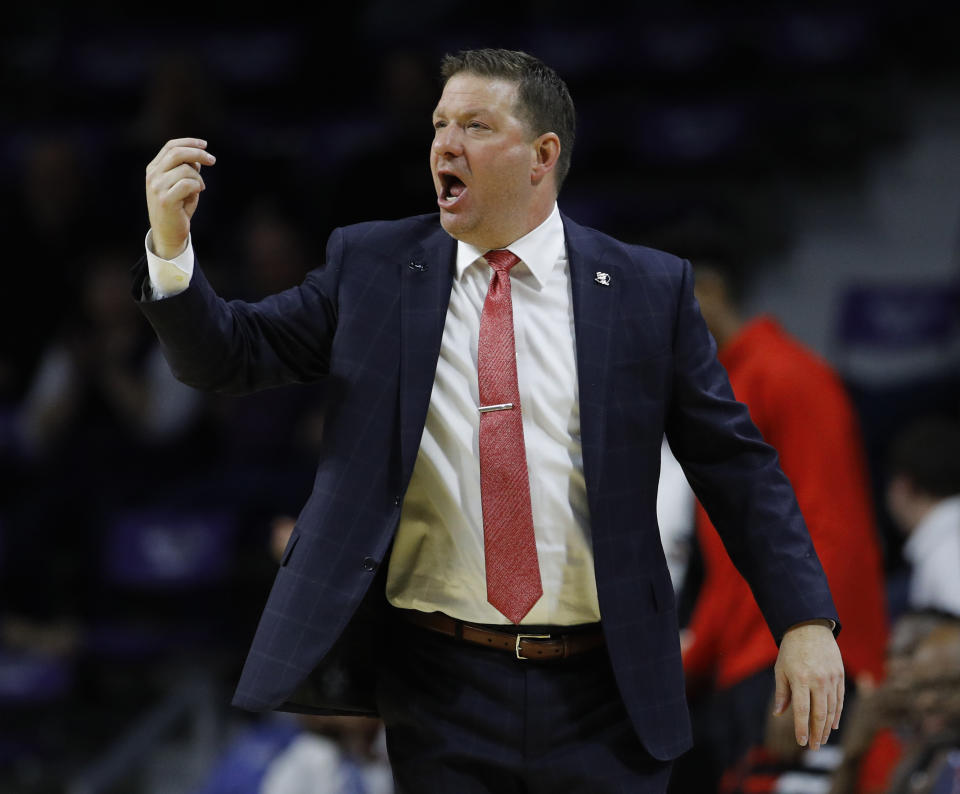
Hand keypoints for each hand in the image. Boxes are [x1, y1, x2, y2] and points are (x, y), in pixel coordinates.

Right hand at [145, 138, 215, 258]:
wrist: (169, 233)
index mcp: (154, 169)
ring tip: (200, 188)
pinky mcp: (165, 199)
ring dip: (199, 178)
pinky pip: (188, 184)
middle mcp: (153, 175)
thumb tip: (198, 158)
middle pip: (178, 153)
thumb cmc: (178, 208)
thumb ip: (187, 170)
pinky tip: (198, 193)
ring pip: (186, 170)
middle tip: (212, 160)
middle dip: (198, 154)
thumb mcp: (182, 185)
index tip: (204, 144)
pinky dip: (198, 187)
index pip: (171, 147)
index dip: (189, 142)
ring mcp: (157, 187)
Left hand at [772, 619, 843, 749]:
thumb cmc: (791, 650)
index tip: (801, 742)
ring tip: (822, 739)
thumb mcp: (781, 669)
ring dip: (827, 727)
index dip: (802, 729)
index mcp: (800, 679)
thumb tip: (780, 714)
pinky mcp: (840, 675)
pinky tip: (833, 725)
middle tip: (813, 747)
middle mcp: (818, 680)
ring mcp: (831, 678)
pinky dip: (837, 714)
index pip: (803, 711)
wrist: (810, 628)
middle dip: (817, 733)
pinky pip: (840, 700)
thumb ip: (782, 693)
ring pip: (832, 709)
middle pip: (820, 714)